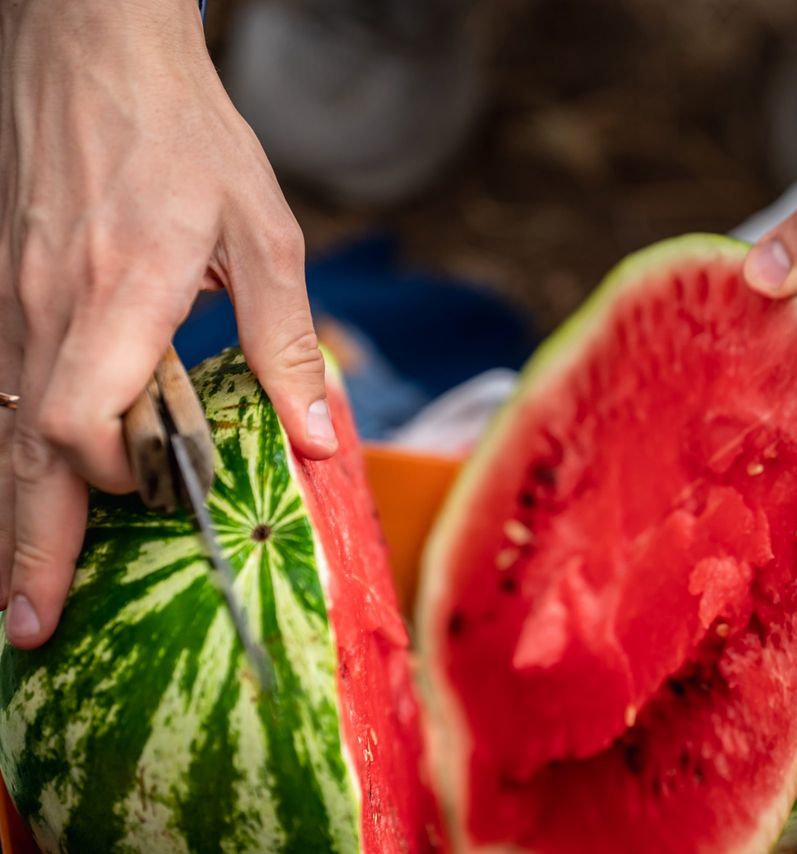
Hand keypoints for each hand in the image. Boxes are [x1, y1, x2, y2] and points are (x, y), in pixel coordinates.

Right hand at [0, 0, 337, 648]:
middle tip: (28, 631)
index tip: (152, 503)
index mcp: (122, 292)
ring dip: (12, 513)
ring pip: (2, 425)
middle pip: (24, 447)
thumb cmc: (189, 137)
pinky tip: (24, 493)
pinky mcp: (6, 287)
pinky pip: (3, 388)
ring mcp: (15, 297)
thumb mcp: (264, 231)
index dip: (111, 476)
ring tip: (17, 593)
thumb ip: (287, 340)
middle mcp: (51, 304)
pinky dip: (10, 453)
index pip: (83, 416)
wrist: (95, 52)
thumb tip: (320, 439)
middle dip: (27, 547)